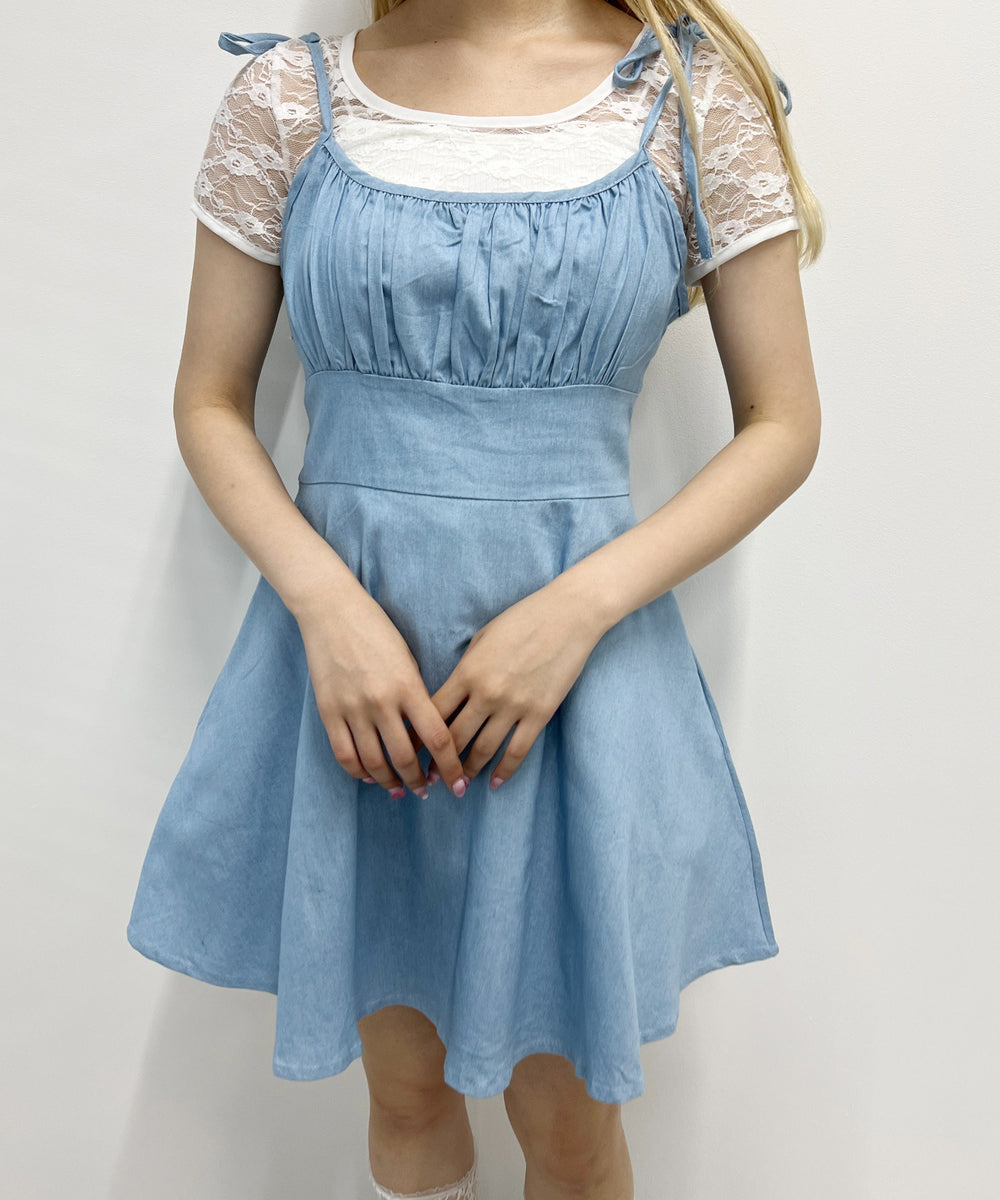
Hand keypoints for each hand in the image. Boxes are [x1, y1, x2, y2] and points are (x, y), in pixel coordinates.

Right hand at [295, 584, 466, 799]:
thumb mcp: (408, 659)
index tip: (458, 782)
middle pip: (405, 757)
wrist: (332, 611)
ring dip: (390, 782)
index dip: (450, 766)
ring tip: (400, 789)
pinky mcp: (328, 711)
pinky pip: (345, 754)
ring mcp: (353, 708)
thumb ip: (418, 695)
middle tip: (427, 791)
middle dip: (420, 781)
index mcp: (409, 686)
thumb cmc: (377, 629)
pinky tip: (369, 777)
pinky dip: (359, 772)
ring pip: (374, 762)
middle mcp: (382, 702)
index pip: (437, 738)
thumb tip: (427, 731)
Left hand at [419, 584, 607, 787]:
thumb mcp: (483, 638)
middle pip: (454, 738)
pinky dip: (504, 771)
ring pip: (483, 750)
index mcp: (467, 672)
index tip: (411, 751)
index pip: (434, 713)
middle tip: (430, 778)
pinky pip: (517, 751)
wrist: (567, 616)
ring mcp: (514, 706)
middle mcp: (486, 694)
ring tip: (459, 784)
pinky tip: (494, 783)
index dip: (418, 736)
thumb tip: (454, 695)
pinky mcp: (539, 714)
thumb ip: (466, 669)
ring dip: (468, 771)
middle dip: (439, 763)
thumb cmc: (522, 620)